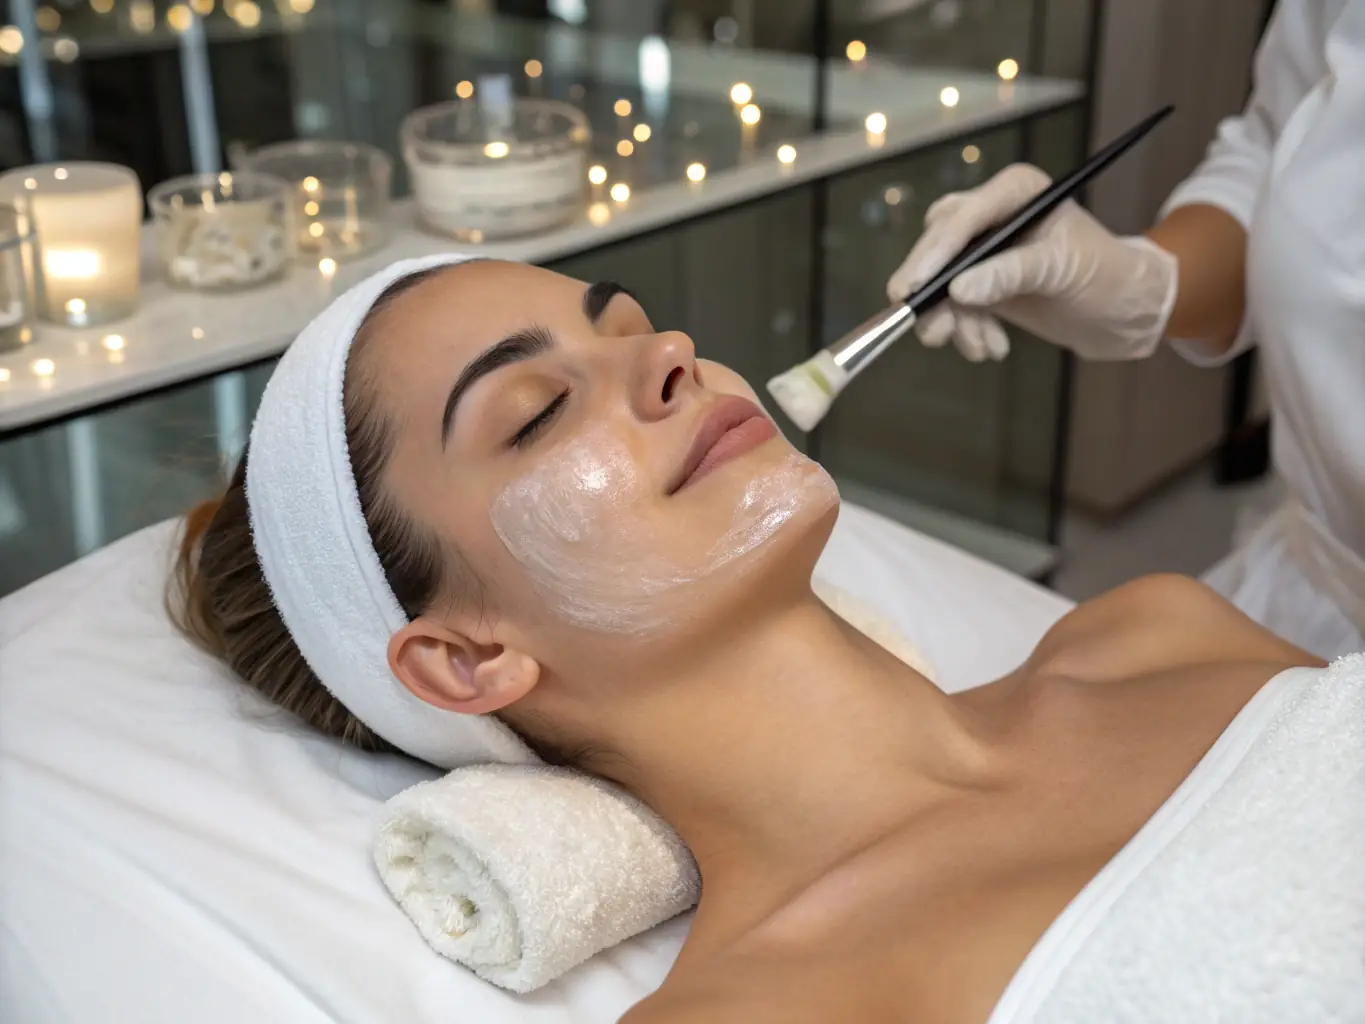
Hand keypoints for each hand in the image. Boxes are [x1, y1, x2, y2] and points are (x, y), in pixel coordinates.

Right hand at [886, 164, 1179, 361]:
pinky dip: (967, 330)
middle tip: (931, 328)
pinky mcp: (983, 284)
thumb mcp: (1062, 270)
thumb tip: (959, 288)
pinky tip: (992, 347)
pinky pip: (955, 307)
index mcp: (1016, 192)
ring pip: (942, 283)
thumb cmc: (1107, 276)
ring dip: (952, 320)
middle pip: (939, 247)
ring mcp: (985, 252)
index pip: (962, 218)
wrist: (1124, 312)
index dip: (934, 252)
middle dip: (932, 292)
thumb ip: (1010, 274)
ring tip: (979, 348)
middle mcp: (993, 216)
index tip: (913, 286)